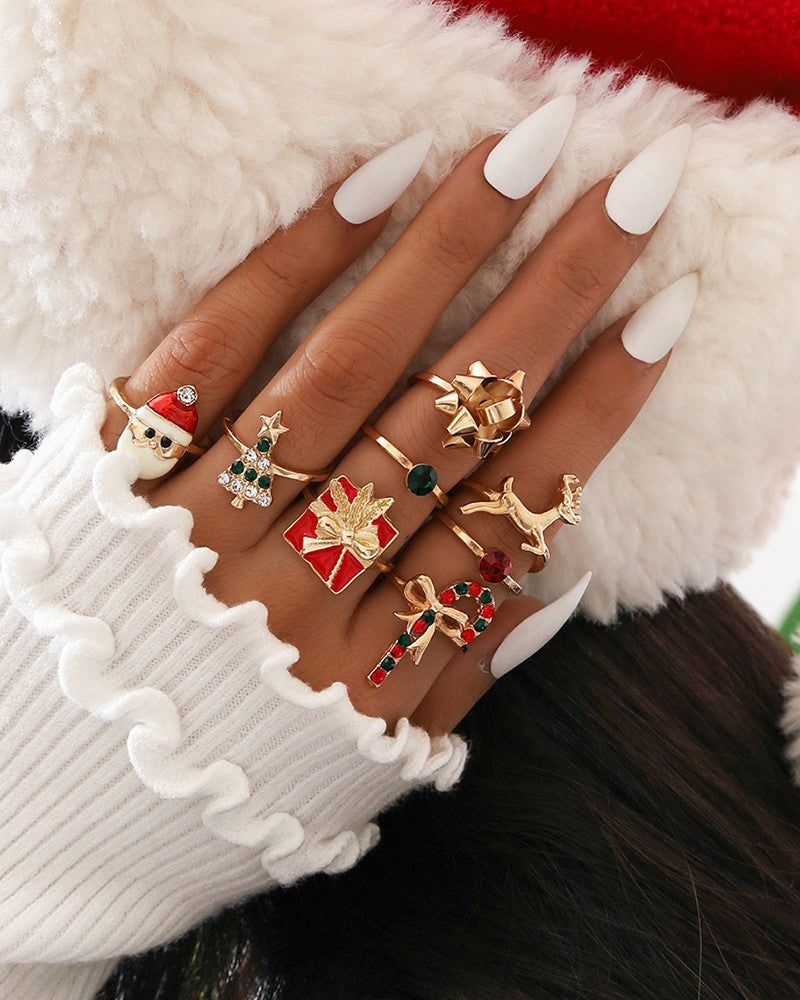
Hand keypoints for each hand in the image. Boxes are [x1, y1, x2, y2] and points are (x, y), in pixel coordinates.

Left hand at [102, 107, 694, 737]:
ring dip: (440, 256)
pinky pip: (209, 354)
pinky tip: (371, 189)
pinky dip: (290, 267)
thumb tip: (557, 578)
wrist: (42, 813)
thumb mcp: (359, 763)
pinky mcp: (112, 477)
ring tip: (513, 160)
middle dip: (548, 300)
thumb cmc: (222, 784)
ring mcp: (199, 531)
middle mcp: (297, 594)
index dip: (593, 411)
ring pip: (344, 373)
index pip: (508, 516)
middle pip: (446, 427)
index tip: (656, 317)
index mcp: (370, 673)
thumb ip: (458, 675)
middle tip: (619, 197)